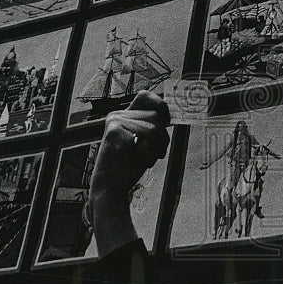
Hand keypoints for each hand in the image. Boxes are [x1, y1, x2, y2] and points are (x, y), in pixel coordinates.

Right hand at [89, 90, 171, 204]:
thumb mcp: (144, 141)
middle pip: (155, 116)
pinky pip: (145, 141)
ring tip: (142, 157)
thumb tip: (172, 115)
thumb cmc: (128, 165)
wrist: (110, 187)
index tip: (167, 120)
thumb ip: (153, 126)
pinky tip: (134, 161)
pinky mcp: (114, 134)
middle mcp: (117, 115)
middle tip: (152, 152)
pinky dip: (146, 155)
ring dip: (155, 148)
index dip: (160, 105)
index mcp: (124, 114)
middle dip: (162, 137)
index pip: (145, 96)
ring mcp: (115, 123)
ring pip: (154, 129)